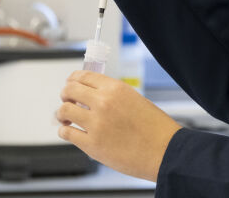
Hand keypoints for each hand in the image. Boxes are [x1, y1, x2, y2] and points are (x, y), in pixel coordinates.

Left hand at [56, 70, 181, 181]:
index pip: (83, 76)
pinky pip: (66, 133)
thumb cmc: (155, 128)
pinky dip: (64, 131)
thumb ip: (112, 96)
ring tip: (67, 118)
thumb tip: (90, 95)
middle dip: (65, 95)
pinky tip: (69, 132)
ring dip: (62, 113)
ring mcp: (96, 124)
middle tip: (67, 101)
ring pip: (64, 110)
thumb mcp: (134, 100)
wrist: (165, 151)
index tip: (70, 84)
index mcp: (115, 89)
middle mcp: (103, 103)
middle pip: (69, 90)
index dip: (72, 80)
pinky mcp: (92, 144)